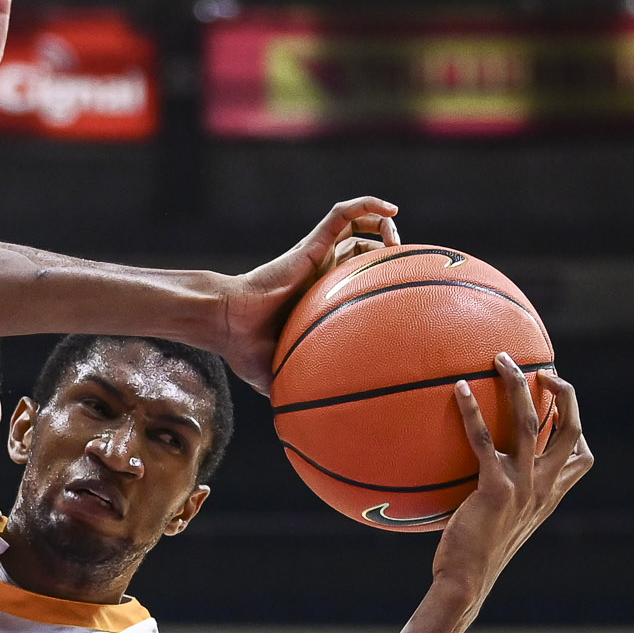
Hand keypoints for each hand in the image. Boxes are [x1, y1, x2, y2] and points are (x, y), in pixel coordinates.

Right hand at [217, 196, 399, 394]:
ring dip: (380, 225)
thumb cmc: (247, 348)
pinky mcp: (311, 243)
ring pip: (356, 226)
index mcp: (318, 296)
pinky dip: (365, 206)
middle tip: (405, 262)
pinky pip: (342, 215)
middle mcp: (320, 271)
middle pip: (362, 248)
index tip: (399, 289)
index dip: (377, 277)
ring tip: (396, 237)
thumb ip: (298, 389)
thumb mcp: (281, 373)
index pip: (354, 278)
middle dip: (386, 250)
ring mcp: (317, 255)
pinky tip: (390, 209)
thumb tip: (305, 427)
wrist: (228, 323)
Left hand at [431, 355, 592, 604]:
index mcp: (549, 496)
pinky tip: (458, 389)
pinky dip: (472, 410)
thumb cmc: (476, 553)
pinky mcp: (496, 488)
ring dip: (518, 386)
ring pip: (532, 423)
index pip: (581, 456)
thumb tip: (484, 474)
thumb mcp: (503, 522)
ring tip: (501, 359)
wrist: (467, 580)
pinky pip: (485, 439)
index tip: (559, 400)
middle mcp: (544, 488)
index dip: (576, 424)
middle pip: (571, 429)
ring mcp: (523, 486)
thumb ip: (505, 495)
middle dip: (563, 392)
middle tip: (542, 369)